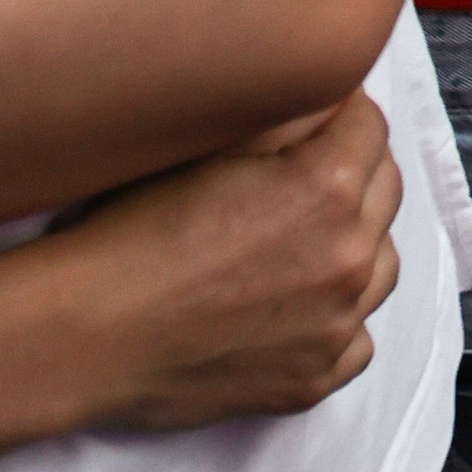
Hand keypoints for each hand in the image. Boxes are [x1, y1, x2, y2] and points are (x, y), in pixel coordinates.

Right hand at [65, 90, 402, 430]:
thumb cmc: (132, 234)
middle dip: (356, 168)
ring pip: (382, 263)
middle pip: (386, 189)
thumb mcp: (209, 148)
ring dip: (357, 241)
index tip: (320, 114)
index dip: (343, 111)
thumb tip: (328, 92)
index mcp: (327, 188)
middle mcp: (347, 258)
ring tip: (305, 237)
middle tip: (308, 168)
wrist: (86, 335)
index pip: (371, 125)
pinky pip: (357, 337)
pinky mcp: (313, 379)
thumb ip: (285, 115)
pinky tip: (298, 303)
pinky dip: (338, 317)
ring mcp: (335, 326)